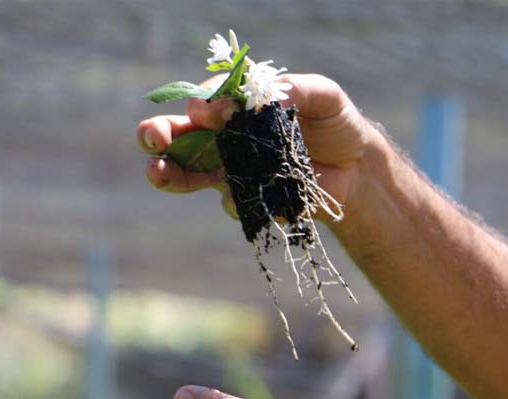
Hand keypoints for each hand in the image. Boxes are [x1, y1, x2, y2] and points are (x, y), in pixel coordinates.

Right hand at [137, 74, 379, 220]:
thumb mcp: (323, 95)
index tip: (207, 111)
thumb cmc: (335, 123)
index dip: (200, 106)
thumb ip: (294, 89)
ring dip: (168, 174)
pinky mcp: (246, 200)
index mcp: (236, 106)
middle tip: (152, 137)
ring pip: (187, 174)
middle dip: (158, 135)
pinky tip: (261, 193)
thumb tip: (261, 97)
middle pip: (179, 136)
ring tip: (156, 173)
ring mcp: (230, 171)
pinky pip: (230, 202)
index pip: (205, 101)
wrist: (356, 169)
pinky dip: (237, 198)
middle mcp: (224, 137)